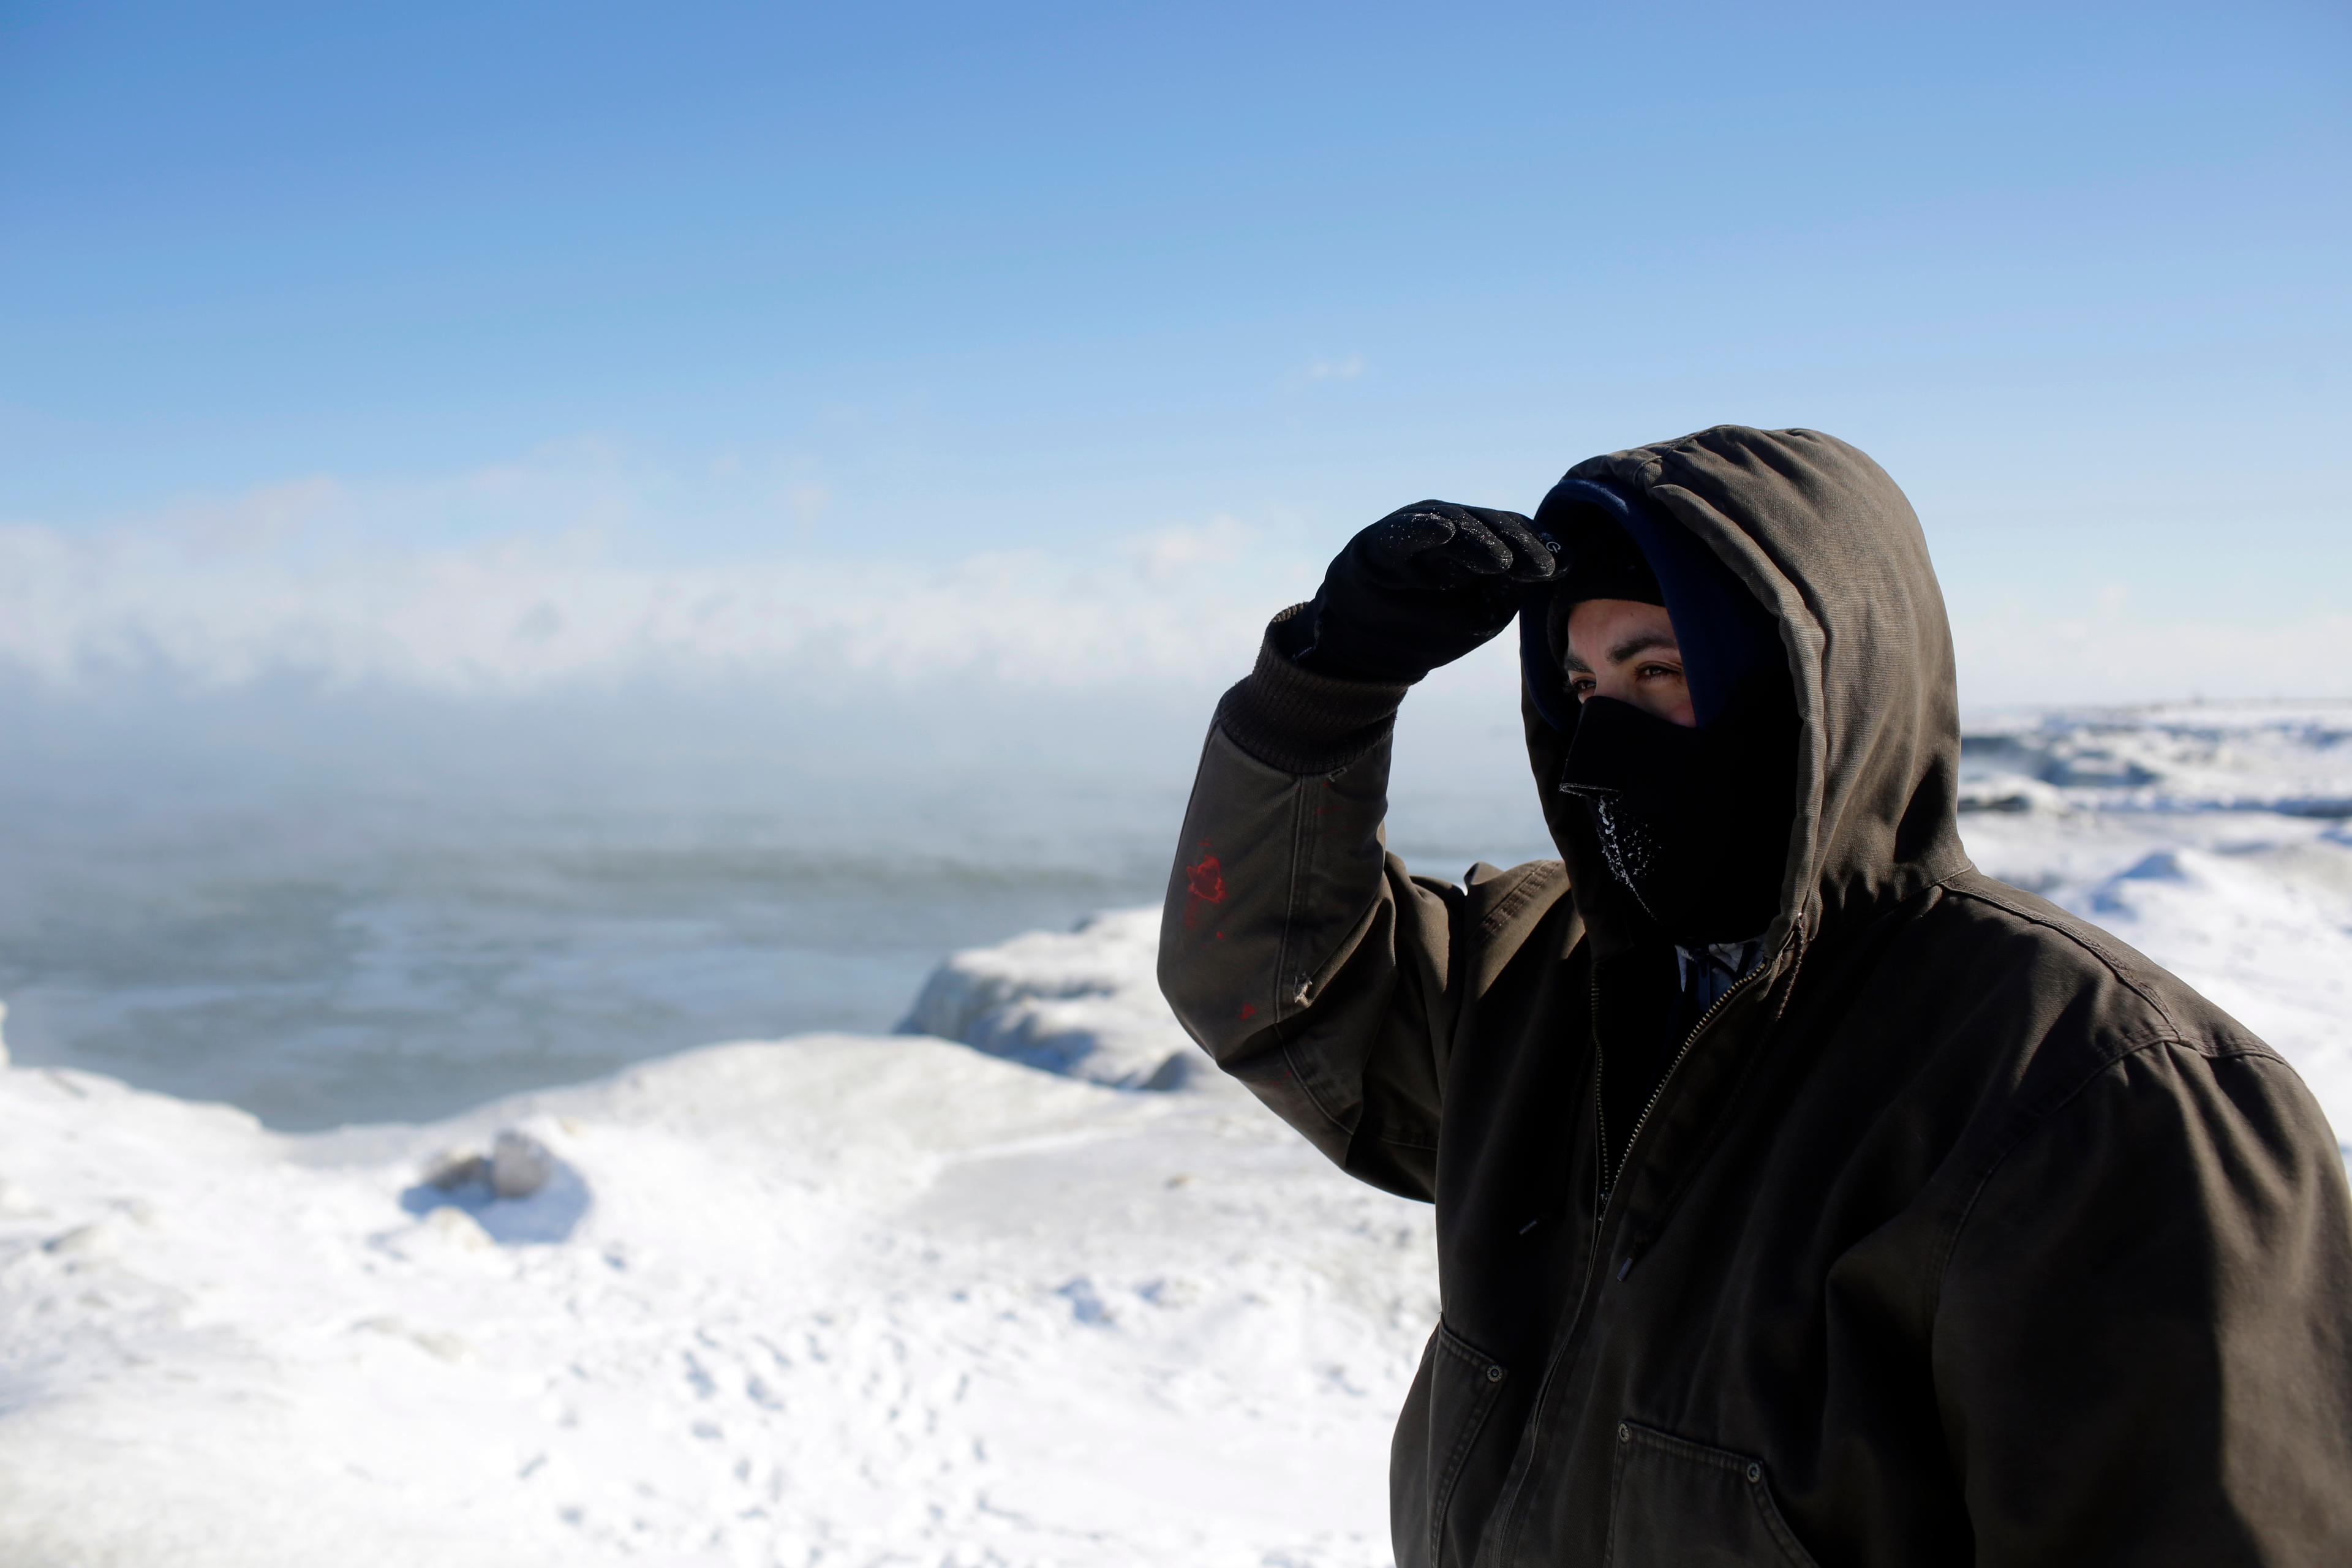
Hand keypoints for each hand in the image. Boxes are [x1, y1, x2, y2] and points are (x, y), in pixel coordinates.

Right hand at [1290, 501, 1557, 682]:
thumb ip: (1517, 585)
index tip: (1563, 567)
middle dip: (1518, 544)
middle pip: (1487, 525)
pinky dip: (1422, 529)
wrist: (1370, 649)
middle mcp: (1446, 528)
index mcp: (1475, 541)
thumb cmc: (1431, 625)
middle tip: (1543, 568)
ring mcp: (1413, 531)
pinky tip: (1443, 529)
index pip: (1511, 532)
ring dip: (1479, 540)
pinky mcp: (1379, 544)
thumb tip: (1564, 562)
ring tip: (1501, 561)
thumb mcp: (1484, 609)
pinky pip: (1402, 533)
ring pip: (1452, 524)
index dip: (1537, 545)